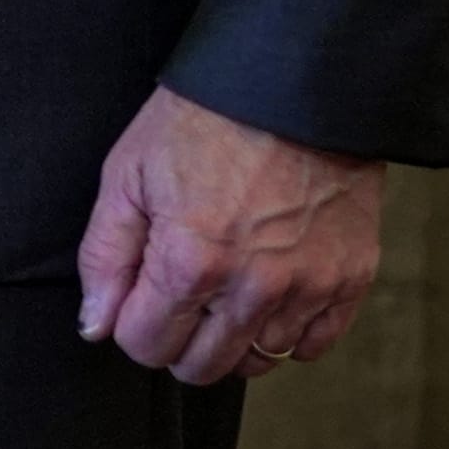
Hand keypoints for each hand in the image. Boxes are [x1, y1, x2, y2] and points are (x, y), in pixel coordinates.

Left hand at [74, 86, 384, 384]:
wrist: (292, 83)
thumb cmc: (201, 121)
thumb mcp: (127, 173)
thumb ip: (105, 256)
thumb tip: (96, 326)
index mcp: (190, 262)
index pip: (146, 346)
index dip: (131, 324)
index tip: (137, 295)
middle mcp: (253, 288)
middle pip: (202, 366)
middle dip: (177, 339)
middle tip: (177, 295)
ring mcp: (308, 287)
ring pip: (258, 360)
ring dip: (232, 338)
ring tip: (223, 289)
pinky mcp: (351, 279)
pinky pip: (313, 345)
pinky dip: (287, 331)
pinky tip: (268, 294)